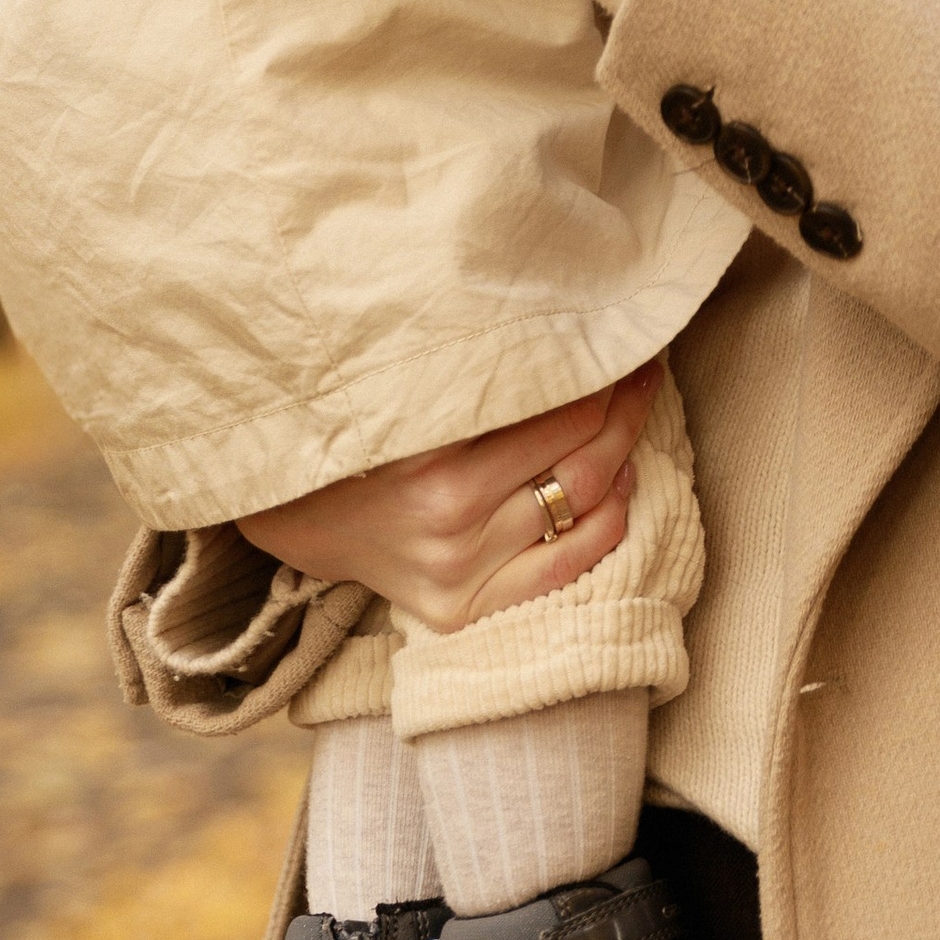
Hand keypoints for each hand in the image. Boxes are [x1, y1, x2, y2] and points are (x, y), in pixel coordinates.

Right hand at [239, 360, 663, 629]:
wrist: (297, 514)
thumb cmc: (360, 434)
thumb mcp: (407, 392)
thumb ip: (477, 372)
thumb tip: (565, 326)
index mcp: (434, 463)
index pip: (558, 410)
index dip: (602, 372)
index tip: (620, 342)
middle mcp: (452, 524)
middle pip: (581, 458)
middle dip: (625, 406)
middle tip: (642, 370)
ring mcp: (462, 575)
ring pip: (584, 508)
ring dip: (625, 457)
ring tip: (632, 419)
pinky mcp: (465, 612)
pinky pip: (568, 570)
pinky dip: (609, 524)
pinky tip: (617, 485)